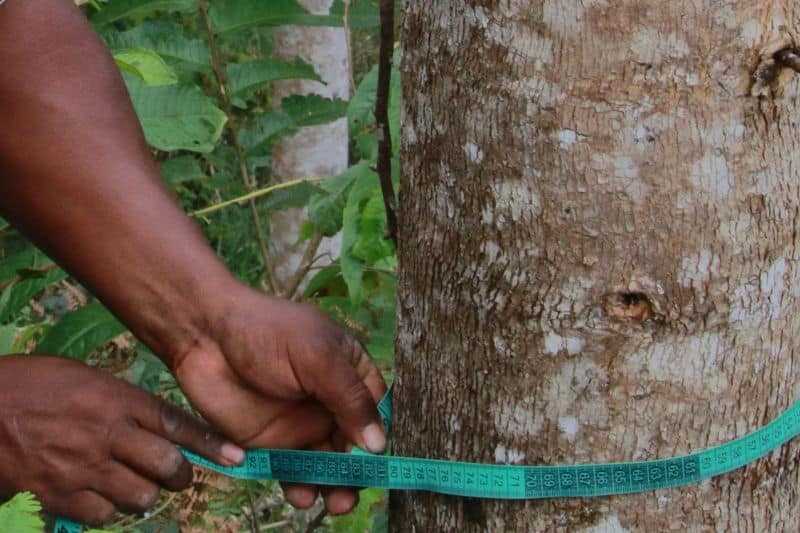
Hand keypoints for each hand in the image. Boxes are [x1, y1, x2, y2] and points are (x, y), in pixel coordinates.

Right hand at [0, 355, 243, 525]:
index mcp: (115, 398)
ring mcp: (81, 467)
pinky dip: (107, 511)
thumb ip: (121, 401)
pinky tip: (96, 496)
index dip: (210, 443)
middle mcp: (106, 433)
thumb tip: (153, 423)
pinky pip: (103, 515)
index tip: (236, 457)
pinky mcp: (57, 495)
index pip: (176, 423)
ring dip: (143, 494)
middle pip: (166, 465)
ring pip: (140, 497)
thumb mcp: (82, 378)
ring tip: (131, 485)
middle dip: (179, 475)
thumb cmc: (29, 386)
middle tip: (176, 476)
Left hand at [171, 284, 386, 514]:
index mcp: (349, 372)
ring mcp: (302, 424)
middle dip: (359, 470)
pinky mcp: (272, 444)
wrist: (204, 338)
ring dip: (336, 486)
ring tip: (335, 501)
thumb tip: (378, 443)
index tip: (381, 460)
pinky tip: (300, 494)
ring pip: (328, 464)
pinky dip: (300, 488)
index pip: (377, 410)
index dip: (381, 435)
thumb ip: (350, 398)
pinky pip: (293, 473)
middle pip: (356, 445)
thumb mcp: (317, 357)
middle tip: (354, 488)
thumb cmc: (267, 332)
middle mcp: (330, 402)